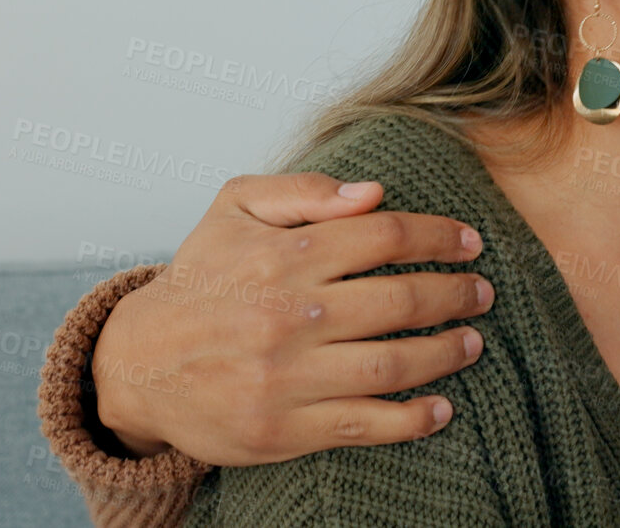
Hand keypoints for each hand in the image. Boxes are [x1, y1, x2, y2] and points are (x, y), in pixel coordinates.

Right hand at [90, 173, 493, 465]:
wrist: (137, 363)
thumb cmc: (201, 281)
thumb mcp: (232, 210)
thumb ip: (302, 191)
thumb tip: (373, 193)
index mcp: (281, 256)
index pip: (384, 235)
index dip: (437, 235)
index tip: (470, 241)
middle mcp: (288, 316)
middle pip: (399, 299)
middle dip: (454, 293)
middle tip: (481, 292)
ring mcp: (285, 377)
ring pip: (391, 364)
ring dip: (445, 353)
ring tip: (472, 341)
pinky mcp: (281, 429)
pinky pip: (363, 424)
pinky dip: (411, 420)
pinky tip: (441, 409)